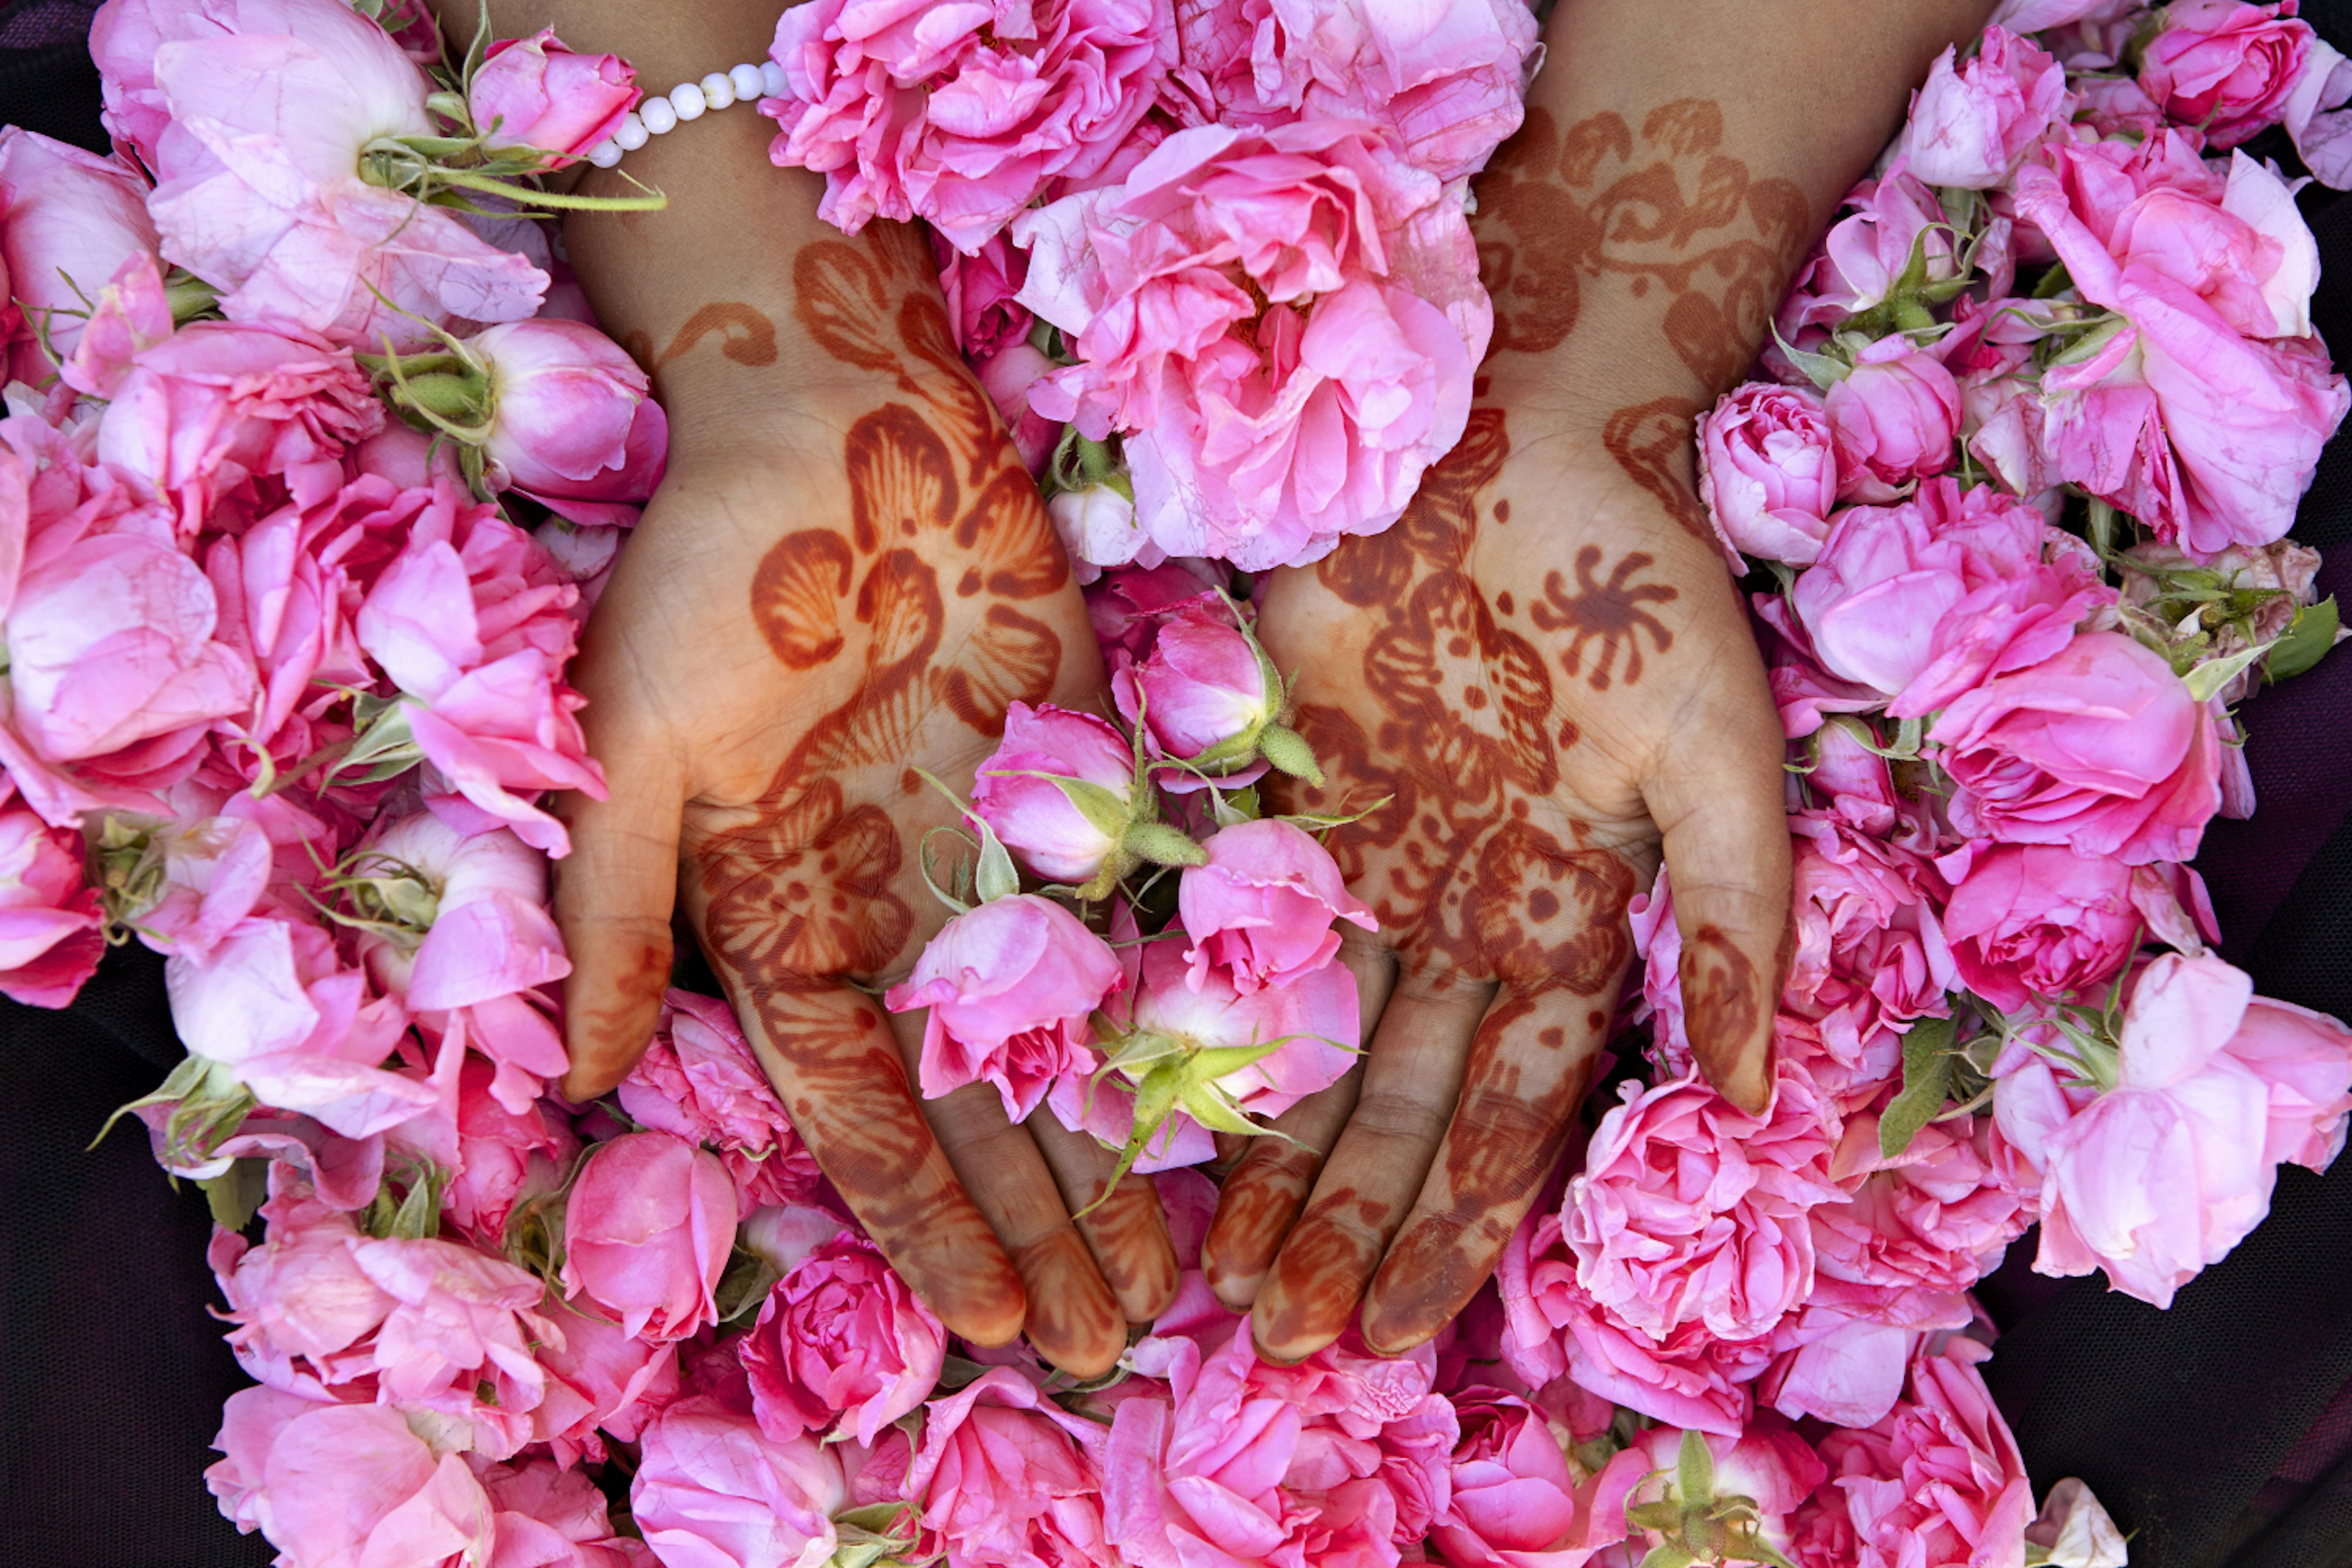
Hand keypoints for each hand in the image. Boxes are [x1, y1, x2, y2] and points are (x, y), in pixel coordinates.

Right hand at [553, 222, 1176, 1375]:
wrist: (835, 414)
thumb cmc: (712, 566)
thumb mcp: (633, 738)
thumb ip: (615, 904)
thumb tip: (575, 1076)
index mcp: (778, 914)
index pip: (859, 1103)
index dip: (917, 1215)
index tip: (982, 1318)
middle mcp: (887, 909)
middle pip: (968, 1106)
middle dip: (1025, 1225)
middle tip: (1095, 1343)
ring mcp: (981, 857)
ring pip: (1051, 1044)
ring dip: (1096, 1163)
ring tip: (1157, 1280)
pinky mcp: (1066, 791)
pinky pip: (1120, 932)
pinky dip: (1157, 1027)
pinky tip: (1208, 1117)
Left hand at [1201, 402, 1791, 1361]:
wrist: (1520, 426)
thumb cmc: (1639, 581)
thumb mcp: (1719, 753)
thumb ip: (1735, 917)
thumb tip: (1744, 1093)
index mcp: (1563, 915)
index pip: (1506, 1104)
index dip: (1454, 1221)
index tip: (1395, 1331)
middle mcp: (1455, 908)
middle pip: (1394, 1099)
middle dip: (1346, 1223)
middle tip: (1283, 1346)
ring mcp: (1362, 852)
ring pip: (1307, 1035)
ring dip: (1268, 1156)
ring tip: (1216, 1278)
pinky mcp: (1273, 783)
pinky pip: (1223, 922)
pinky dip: (1190, 1011)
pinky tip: (1144, 1108)